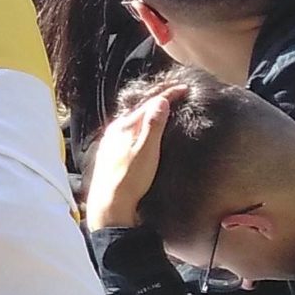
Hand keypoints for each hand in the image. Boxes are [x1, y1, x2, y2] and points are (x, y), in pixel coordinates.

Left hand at [84, 91, 173, 230]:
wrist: (109, 206)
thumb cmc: (129, 180)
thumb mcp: (146, 151)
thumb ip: (154, 125)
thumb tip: (161, 101)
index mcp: (124, 127)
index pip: (150, 104)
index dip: (169, 95)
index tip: (185, 88)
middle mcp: (115, 131)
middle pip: (140, 109)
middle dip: (159, 100)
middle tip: (175, 94)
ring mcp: (111, 142)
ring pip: (134, 120)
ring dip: (149, 112)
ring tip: (163, 108)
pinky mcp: (110, 153)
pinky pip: (129, 131)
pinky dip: (141, 125)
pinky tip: (145, 131)